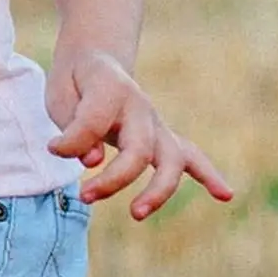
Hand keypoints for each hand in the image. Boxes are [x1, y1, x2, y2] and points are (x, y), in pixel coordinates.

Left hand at [46, 46, 233, 219]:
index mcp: (110, 87)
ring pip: (172, 158)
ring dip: (158, 190)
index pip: (94, 122)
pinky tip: (224, 195)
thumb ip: (74, 128)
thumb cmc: (74, 83)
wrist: (94, 62)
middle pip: (139, 149)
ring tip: (136, 214)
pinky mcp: (163, 137)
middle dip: (114, 179)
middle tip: (85, 195)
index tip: (53, 148)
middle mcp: (139, 105)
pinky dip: (208, 175)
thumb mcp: (60, 96)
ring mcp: (155, 122)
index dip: (70, 142)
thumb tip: (93, 161)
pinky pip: (191, 156)